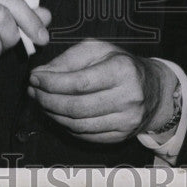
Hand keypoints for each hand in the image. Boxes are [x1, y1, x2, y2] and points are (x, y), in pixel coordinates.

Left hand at [28, 39, 177, 143]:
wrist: (153, 89)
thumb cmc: (121, 64)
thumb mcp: (98, 50)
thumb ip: (68, 59)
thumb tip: (40, 74)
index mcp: (123, 70)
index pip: (80, 82)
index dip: (52, 83)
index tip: (35, 78)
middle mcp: (128, 97)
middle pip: (76, 107)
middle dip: (47, 100)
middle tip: (33, 91)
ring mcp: (125, 121)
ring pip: (78, 124)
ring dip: (52, 114)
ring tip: (41, 102)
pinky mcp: (120, 137)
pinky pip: (85, 135)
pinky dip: (65, 126)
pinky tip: (58, 114)